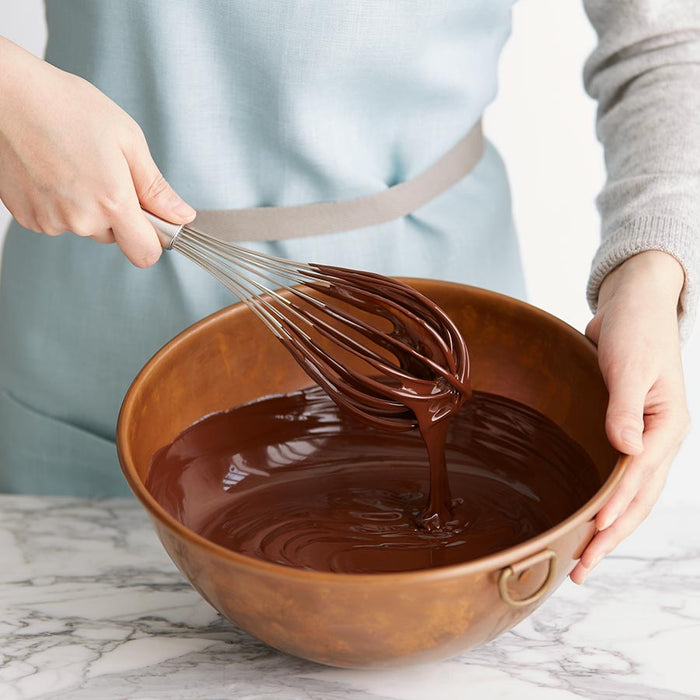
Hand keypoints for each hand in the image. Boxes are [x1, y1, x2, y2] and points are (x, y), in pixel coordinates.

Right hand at [0, 36, 194, 266]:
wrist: (7, 96)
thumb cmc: (67, 108)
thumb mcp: (128, 140)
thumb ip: (156, 187)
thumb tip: (181, 216)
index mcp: (112, 202)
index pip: (145, 254)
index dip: (154, 240)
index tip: (153, 220)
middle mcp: (81, 219)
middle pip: (116, 238)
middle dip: (118, 214)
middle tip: (106, 173)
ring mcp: (51, 221)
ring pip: (87, 228)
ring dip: (88, 207)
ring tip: (75, 167)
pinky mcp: (29, 218)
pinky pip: (59, 221)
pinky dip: (62, 204)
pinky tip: (54, 172)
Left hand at [570, 250, 689, 583]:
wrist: (633, 306)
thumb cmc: (636, 329)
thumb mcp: (632, 364)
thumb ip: (627, 407)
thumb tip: (626, 448)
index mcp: (666, 428)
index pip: (638, 479)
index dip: (615, 508)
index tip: (593, 534)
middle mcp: (656, 440)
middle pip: (635, 500)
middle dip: (609, 536)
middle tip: (581, 569)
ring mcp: (640, 439)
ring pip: (625, 496)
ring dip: (605, 528)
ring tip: (580, 557)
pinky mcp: (621, 431)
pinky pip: (613, 476)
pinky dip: (601, 501)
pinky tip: (585, 517)